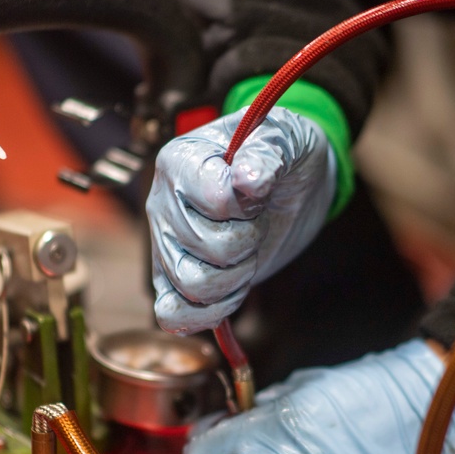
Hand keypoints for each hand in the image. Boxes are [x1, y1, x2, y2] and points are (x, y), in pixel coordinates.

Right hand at [146, 106, 335, 334]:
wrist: (291, 185)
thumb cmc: (282, 156)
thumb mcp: (285, 138)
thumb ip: (267, 153)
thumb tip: (249, 181)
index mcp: (181, 161)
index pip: (214, 200)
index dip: (247, 206)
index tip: (257, 192)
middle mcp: (163, 204)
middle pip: (205, 247)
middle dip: (247, 243)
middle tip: (255, 224)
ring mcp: (164, 246)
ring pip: (192, 287)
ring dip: (234, 280)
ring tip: (245, 256)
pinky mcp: (174, 280)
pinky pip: (172, 315)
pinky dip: (207, 315)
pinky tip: (231, 294)